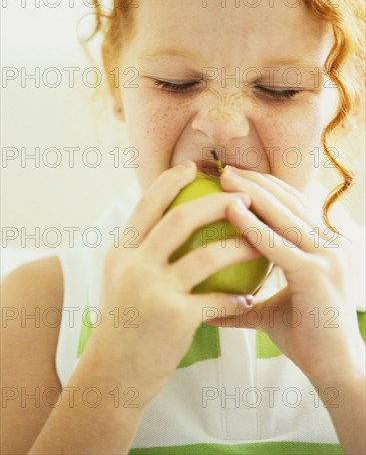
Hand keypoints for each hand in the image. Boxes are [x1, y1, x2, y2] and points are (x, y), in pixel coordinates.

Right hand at [88, 162, 255, 406]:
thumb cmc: (123, 324)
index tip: (193, 167)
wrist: (114, 373)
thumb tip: (163, 220)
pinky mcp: (176, 316)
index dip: (170, 181)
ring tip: (262, 243)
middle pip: (180, 220)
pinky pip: (218, 299)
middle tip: (243, 198)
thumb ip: (139, 250)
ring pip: (207, 255)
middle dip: (216, 204)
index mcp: (121, 252)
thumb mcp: (119, 280)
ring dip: (241, 246)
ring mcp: (154, 290)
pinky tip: (250, 298)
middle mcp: (134, 265)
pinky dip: (237, 298)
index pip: (147, 205)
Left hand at [207, 166, 364, 386]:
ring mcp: (328, 256)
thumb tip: (208, 304)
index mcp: (325, 246)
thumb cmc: (305, 338)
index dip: (265, 188)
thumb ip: (242, 302)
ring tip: (225, 178)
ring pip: (284, 216)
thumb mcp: (270, 311)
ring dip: (252, 193)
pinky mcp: (318, 272)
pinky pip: (279, 244)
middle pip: (288, 203)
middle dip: (256, 182)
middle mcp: (331, 244)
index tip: (236, 177)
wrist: (336, 370)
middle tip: (225, 168)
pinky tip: (232, 210)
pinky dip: (254, 225)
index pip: (293, 207)